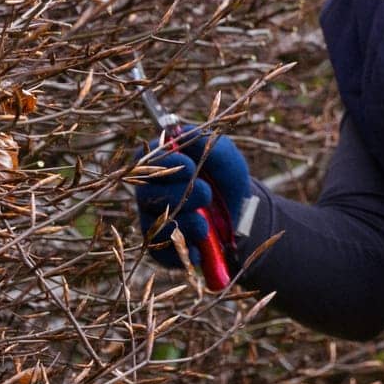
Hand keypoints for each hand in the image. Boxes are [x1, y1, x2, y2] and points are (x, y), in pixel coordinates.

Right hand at [131, 125, 251, 271]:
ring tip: (205, 223)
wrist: (239, 212)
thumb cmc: (225, 175)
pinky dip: (184, 249)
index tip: (190, 166)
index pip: (144, 160)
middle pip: (148, 195)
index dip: (164, 164)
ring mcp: (152, 221)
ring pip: (156, 224)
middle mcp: (149, 192)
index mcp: (159, 164)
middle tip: (206, 193)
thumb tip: (178, 132)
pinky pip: (162, 252)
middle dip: (181, 195)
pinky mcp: (160, 249)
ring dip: (186, 222)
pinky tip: (200, 245)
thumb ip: (203, 142)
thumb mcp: (223, 154)